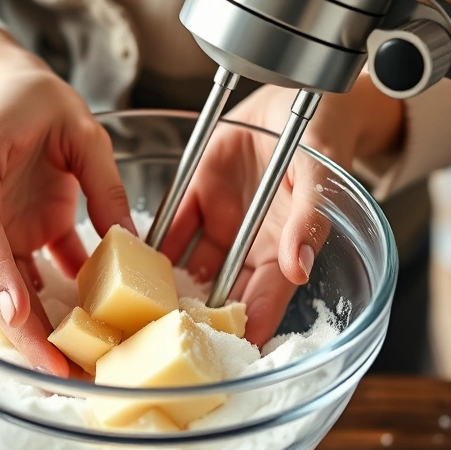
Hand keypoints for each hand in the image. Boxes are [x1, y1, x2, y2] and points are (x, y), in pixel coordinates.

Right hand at [0, 28, 134, 376]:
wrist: (5, 90)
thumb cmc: (31, 98)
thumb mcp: (80, 126)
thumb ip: (103, 182)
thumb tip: (131, 241)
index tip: (21, 315)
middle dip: (21, 330)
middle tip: (56, 373)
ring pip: (7, 289)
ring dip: (37, 331)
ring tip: (73, 369)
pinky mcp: (15, 235)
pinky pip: (33, 277)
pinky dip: (57, 305)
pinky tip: (87, 332)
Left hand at [161, 77, 402, 345]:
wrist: (295, 97)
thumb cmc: (320, 137)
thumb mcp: (321, 173)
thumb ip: (310, 218)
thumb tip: (300, 267)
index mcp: (283, 249)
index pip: (265, 299)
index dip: (248, 327)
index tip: (227, 353)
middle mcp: (248, 246)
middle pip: (221, 292)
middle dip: (196, 317)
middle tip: (165, 339)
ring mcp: (220, 224)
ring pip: (190, 266)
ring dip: (167, 286)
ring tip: (139, 307)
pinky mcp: (196, 197)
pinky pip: (171, 227)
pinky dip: (152, 243)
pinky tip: (129, 260)